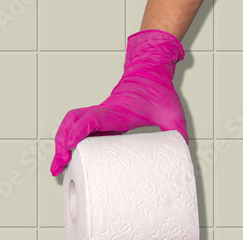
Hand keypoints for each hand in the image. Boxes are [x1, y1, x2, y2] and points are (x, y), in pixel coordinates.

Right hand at [50, 29, 187, 175]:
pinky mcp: (101, 121)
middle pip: (71, 121)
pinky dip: (69, 141)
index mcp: (116, 110)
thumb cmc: (159, 90)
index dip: (79, 132)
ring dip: (61, 143)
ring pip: (70, 125)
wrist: (151, 71)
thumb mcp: (173, 113)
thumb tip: (184, 156)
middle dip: (61, 142)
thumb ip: (178, 133)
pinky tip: (69, 158)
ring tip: (58, 165)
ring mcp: (99, 116)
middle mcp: (102, 112)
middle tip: (59, 163)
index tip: (70, 146)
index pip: (91, 119)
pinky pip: (79, 129)